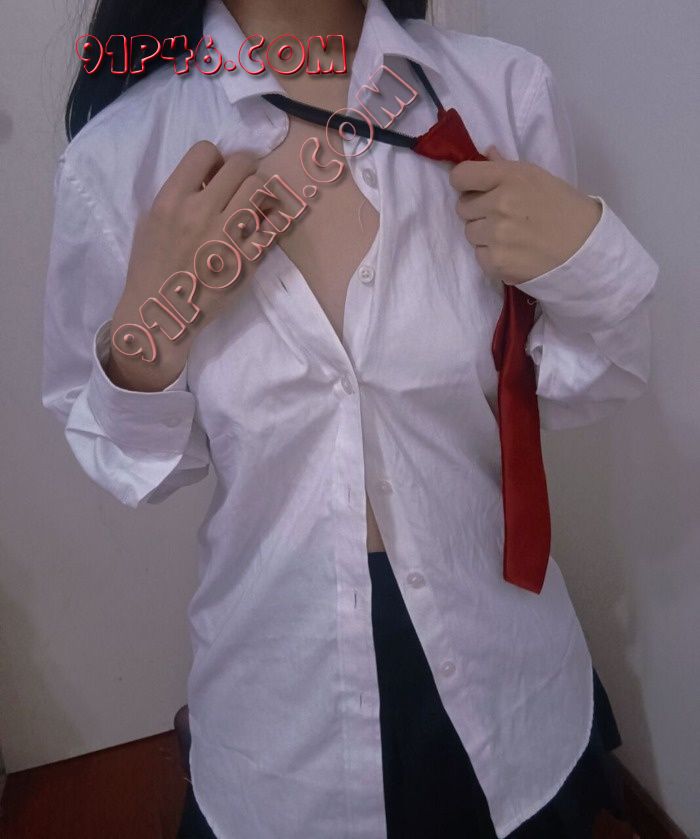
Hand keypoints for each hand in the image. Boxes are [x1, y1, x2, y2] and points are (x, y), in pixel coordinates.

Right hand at [108, 141, 271, 389]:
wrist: (161, 312)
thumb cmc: (152, 267)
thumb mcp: (151, 221)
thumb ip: (179, 195)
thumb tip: (209, 177)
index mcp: (171, 199)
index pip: (205, 150)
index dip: (215, 159)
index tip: (215, 175)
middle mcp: (201, 211)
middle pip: (241, 164)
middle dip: (244, 170)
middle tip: (241, 186)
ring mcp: (226, 235)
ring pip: (260, 188)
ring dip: (260, 192)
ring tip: (253, 205)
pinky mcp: (247, 258)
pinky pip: (272, 225)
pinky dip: (271, 222)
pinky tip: (262, 227)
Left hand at [449, 145, 601, 285]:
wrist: (586, 249)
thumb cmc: (565, 209)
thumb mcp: (539, 178)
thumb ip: (506, 167)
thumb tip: (485, 153)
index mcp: (510, 176)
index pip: (461, 175)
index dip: (464, 182)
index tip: (474, 189)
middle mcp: (499, 203)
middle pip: (463, 207)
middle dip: (478, 210)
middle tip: (502, 216)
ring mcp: (496, 234)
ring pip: (470, 233)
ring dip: (484, 234)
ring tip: (511, 236)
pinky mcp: (496, 261)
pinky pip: (479, 255)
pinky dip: (491, 256)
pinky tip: (513, 252)